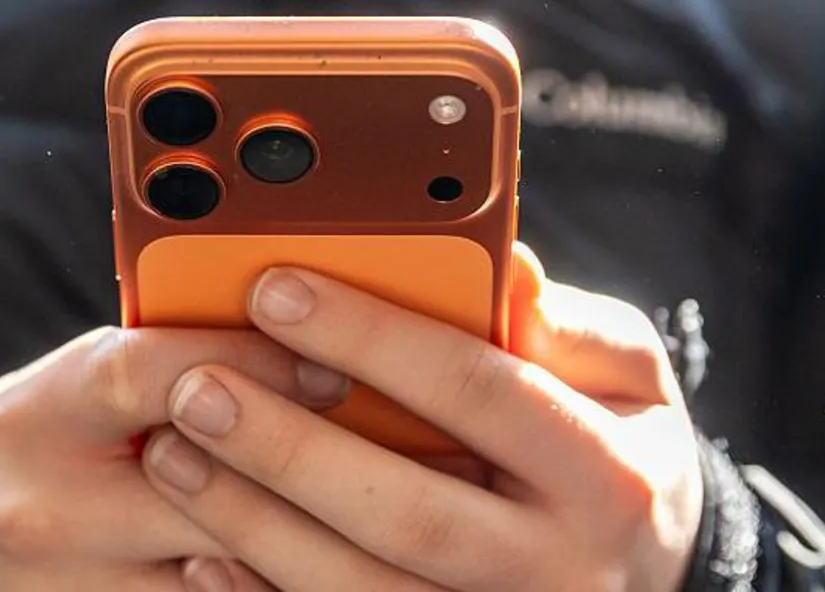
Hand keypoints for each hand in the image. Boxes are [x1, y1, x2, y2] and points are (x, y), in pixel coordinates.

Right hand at [0, 326, 351, 591]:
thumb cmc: (27, 436)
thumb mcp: (74, 379)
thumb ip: (166, 361)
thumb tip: (300, 336)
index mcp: (47, 407)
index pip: (158, 372)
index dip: (259, 361)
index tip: (340, 358)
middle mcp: (56, 505)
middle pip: (210, 490)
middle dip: (310, 469)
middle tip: (399, 450)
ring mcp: (77, 586)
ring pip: (225, 572)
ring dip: (309, 542)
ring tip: (379, 514)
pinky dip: (265, 586)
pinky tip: (322, 563)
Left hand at [142, 243, 703, 591]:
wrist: (651, 581)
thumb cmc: (619, 449)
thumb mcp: (626, 377)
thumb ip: (564, 325)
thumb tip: (505, 265)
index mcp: (607, 474)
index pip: (479, 390)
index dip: (372, 338)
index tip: (276, 288)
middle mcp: (555, 568)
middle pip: (409, 513)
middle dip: (290, 449)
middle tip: (196, 387)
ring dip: (255, 526)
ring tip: (173, 457)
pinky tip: (201, 551)